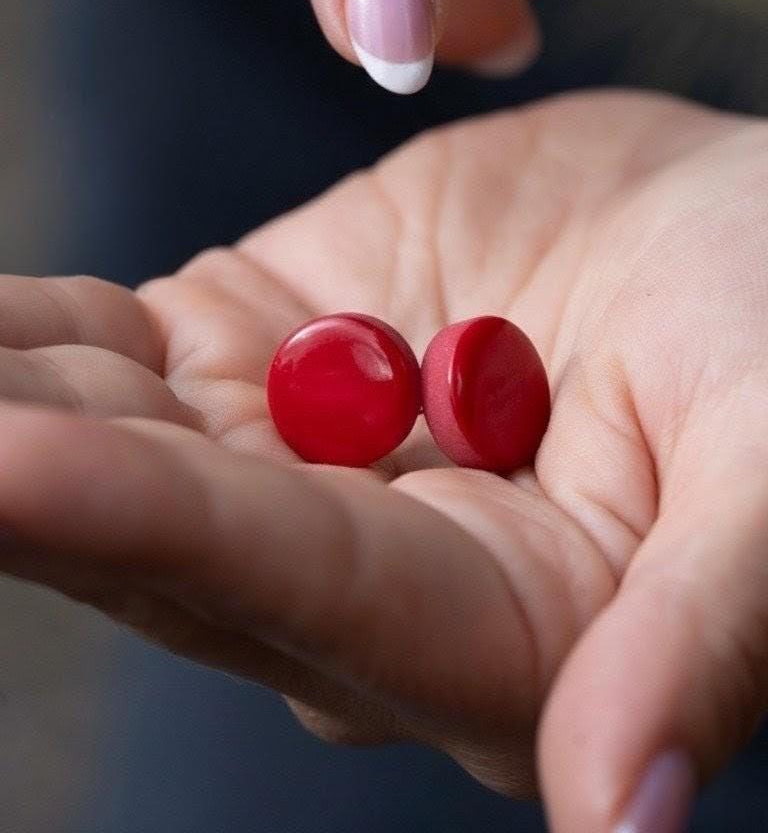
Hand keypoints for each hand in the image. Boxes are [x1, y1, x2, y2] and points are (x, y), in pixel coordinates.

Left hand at [2, 90, 766, 830]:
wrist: (736, 231)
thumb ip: (700, 633)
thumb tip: (623, 824)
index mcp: (494, 632)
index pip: (292, 584)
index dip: (148, 525)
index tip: (5, 469)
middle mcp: (367, 568)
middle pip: (163, 527)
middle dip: (25, 466)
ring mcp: (299, 450)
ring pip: (118, 434)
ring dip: (9, 395)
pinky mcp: (266, 347)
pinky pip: (125, 348)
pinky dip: (38, 333)